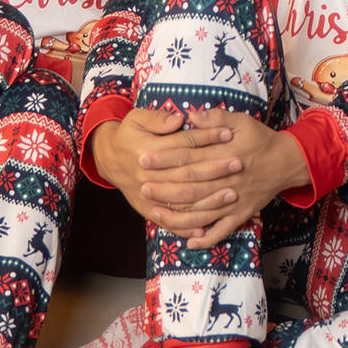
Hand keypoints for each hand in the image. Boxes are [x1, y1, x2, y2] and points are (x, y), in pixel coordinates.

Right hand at [89, 104, 237, 231]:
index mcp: (146, 150)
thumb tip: (180, 119)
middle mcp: (147, 176)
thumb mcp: (136, 118)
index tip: (229, 134)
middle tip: (238, 164)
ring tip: (232, 194)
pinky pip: (169, 221)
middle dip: (215, 169)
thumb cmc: (128, 135)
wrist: (108, 159)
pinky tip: (205, 229)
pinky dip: (187, 227)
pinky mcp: (147, 210)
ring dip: (208, 199)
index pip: (183, 143)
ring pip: (182, 200)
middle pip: (187, 173)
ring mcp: (147, 196)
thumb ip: (158, 118)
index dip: (207, 137)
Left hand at [151, 111, 312, 250]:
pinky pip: (222, 230)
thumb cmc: (260, 139)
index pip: (189, 158)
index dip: (165, 158)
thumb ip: (215, 117)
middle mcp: (227, 181)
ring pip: (201, 212)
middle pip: (190, 187)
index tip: (145, 158)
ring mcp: (234, 201)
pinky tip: (189, 242)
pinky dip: (206, 238)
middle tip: (142, 187)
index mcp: (225, 155)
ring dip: (176, 215)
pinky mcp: (241, 215)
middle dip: (164, 188)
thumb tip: (189, 115)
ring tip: (154, 213)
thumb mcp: (241, 121)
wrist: (286, 162)